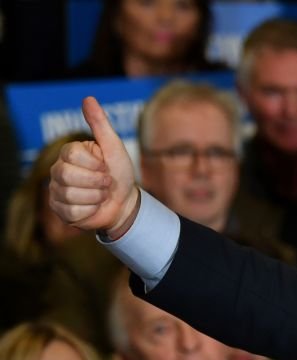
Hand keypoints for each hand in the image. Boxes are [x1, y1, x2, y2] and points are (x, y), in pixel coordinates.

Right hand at [49, 96, 139, 238]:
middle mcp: (58, 170)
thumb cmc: (119, 173)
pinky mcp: (60, 210)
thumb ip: (100, 124)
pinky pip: (72, 212)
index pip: (71, 154)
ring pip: (70, 194)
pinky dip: (90, 211)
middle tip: (106, 183)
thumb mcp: (114, 147)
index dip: (95, 164)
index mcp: (70, 153)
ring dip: (95, 197)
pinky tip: (94, 207)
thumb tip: (88, 98)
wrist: (126, 203)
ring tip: (101, 195)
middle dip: (96, 182)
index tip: (105, 167)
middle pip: (66, 175)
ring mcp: (57, 191)